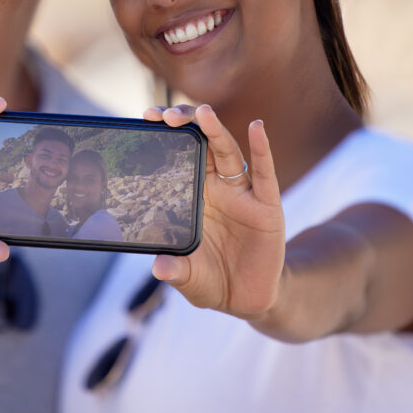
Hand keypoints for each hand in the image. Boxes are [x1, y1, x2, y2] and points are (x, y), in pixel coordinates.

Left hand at [147, 104, 284, 318]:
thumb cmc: (212, 280)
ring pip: (228, 152)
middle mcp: (216, 188)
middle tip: (165, 115)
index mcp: (194, 196)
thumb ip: (176, 271)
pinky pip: (263, 172)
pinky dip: (261, 148)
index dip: (165, 135)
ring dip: (216, 130)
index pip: (178, 155)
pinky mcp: (266, 205)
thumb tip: (158, 267)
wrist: (247, 299)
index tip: (146, 118)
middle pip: (201, 144)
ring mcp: (242, 194)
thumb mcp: (189, 278)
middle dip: (185, 124)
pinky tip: (257, 127)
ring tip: (203, 113)